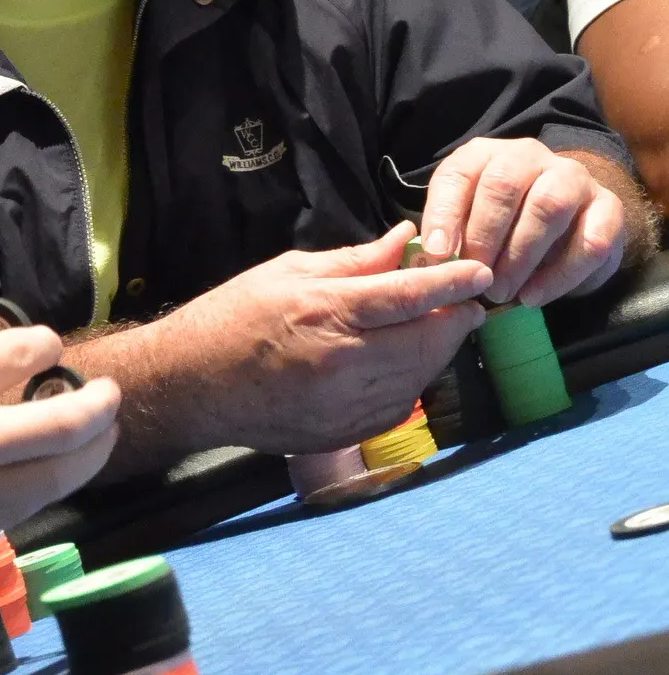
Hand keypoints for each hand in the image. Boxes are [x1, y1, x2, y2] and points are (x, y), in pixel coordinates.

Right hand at [171, 221, 491, 453]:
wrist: (194, 386)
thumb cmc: (234, 317)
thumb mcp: (290, 270)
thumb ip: (355, 261)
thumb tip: (405, 241)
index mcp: (326, 313)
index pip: (409, 298)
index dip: (452, 284)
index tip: (481, 273)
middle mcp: (342, 364)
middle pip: (426, 343)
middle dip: (455, 320)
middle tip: (467, 301)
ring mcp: (346, 406)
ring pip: (420, 377)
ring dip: (436, 350)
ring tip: (434, 327)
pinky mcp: (345, 434)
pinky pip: (400, 404)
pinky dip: (412, 379)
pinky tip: (401, 360)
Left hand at [420, 137, 624, 305]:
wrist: (568, 219)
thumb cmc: (503, 223)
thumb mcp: (468, 219)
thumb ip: (450, 232)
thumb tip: (435, 258)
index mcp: (486, 155)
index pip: (459, 173)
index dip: (445, 214)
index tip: (438, 255)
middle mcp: (530, 157)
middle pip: (504, 185)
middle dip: (485, 236)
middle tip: (477, 277)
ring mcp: (574, 178)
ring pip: (548, 206)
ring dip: (522, 255)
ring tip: (503, 292)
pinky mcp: (609, 209)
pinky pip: (591, 241)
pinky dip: (561, 275)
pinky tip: (535, 296)